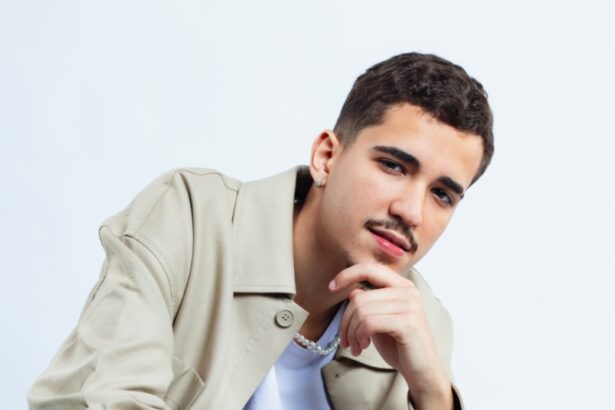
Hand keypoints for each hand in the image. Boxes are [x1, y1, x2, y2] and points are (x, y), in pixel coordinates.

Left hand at [329, 263, 452, 409]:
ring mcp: (409, 306)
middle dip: (346, 322)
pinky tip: (362, 346)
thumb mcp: (379, 320)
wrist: (422, 371)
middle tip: (346, 340)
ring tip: (355, 345)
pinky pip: (369, 323)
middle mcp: (408, 291)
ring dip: (352, 332)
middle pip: (359, 297)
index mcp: (402, 286)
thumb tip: (353, 291)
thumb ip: (369, 304)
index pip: (370, 269)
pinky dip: (359, 336)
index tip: (331, 287)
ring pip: (361, 311)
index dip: (347, 275)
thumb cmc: (400, 346)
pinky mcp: (407, 323)